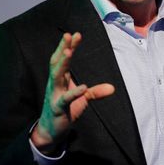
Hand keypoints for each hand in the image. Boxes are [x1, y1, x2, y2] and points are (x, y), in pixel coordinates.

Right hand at [31, 32, 114, 153]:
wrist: (51, 131)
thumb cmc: (65, 111)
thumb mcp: (82, 100)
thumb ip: (95, 92)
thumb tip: (112, 88)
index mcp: (60, 80)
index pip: (63, 60)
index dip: (68, 47)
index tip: (75, 34)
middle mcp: (55, 85)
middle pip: (57, 63)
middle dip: (63, 48)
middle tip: (69, 35)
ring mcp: (54, 95)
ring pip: (56, 76)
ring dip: (62, 63)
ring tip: (68, 51)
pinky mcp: (58, 108)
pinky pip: (66, 99)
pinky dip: (75, 92)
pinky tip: (84, 87)